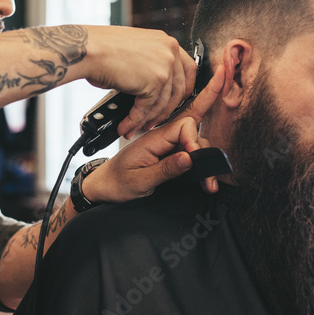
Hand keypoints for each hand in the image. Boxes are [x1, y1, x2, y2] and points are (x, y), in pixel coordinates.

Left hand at [81, 65, 225, 203]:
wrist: (103, 188)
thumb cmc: (116, 183)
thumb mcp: (140, 181)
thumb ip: (165, 169)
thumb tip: (190, 158)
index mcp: (153, 140)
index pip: (184, 126)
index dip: (194, 142)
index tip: (195, 162)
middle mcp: (161, 140)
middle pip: (194, 134)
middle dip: (205, 153)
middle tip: (210, 179)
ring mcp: (165, 148)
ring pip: (194, 145)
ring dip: (205, 161)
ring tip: (209, 184)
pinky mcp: (168, 157)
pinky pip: (189, 154)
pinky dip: (199, 165)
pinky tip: (205, 178)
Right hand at [84, 27, 197, 138]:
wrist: (88, 49)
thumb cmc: (102, 48)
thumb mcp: (136, 49)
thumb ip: (150, 62)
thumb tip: (152, 84)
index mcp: (166, 41)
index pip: (188, 69)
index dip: (183, 89)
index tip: (175, 101)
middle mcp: (170, 51)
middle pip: (180, 89)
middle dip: (168, 109)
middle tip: (155, 120)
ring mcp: (164, 66)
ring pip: (164, 102)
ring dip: (149, 119)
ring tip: (137, 128)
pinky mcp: (153, 82)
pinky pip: (147, 109)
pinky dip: (135, 121)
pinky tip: (126, 126)